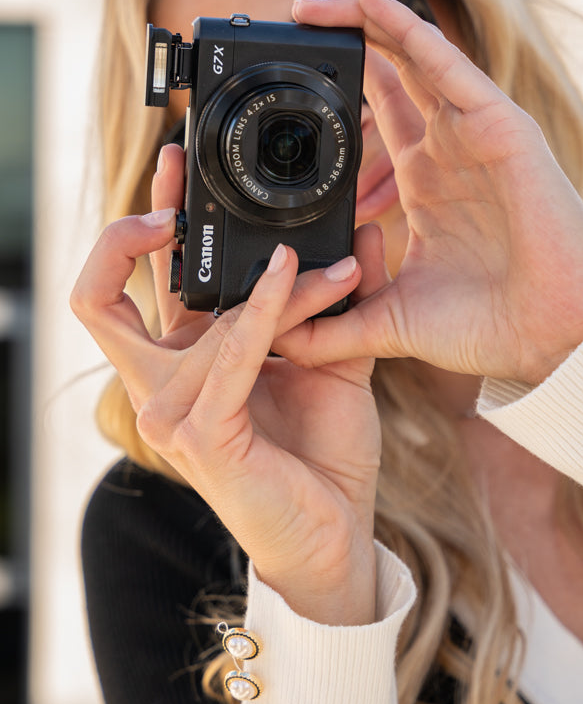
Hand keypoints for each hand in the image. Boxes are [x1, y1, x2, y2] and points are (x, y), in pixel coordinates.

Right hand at [71, 212, 382, 624]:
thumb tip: (359, 233)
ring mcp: (171, 414)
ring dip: (274, 286)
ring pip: (204, 318)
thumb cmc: (325, 457)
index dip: (138, 229)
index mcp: (184, 366)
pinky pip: (228, 356)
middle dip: (128, 227)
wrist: (338, 534)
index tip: (174, 172)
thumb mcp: (331, 362)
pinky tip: (291, 278)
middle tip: (174, 169)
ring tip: (335, 268)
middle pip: (103, 297)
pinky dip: (260, 313)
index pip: (134, 288)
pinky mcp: (202, 437)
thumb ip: (334, 303)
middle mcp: (163, 386)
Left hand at [279, 0, 582, 385]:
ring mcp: (476, 135)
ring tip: (311, 5)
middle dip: (345, 43)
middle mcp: (450, 151)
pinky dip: (410, 32)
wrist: (553, 340)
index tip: (290, 74)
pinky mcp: (502, 129)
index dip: (340, 89)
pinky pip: (450, 68)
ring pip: (416, 57)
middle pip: (392, 74)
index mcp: (427, 185)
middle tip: (291, 19)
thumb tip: (281, 341)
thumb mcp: (390, 323)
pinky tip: (372, 3)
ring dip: (365, 24)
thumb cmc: (489, 327)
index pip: (379, 117)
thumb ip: (336, 329)